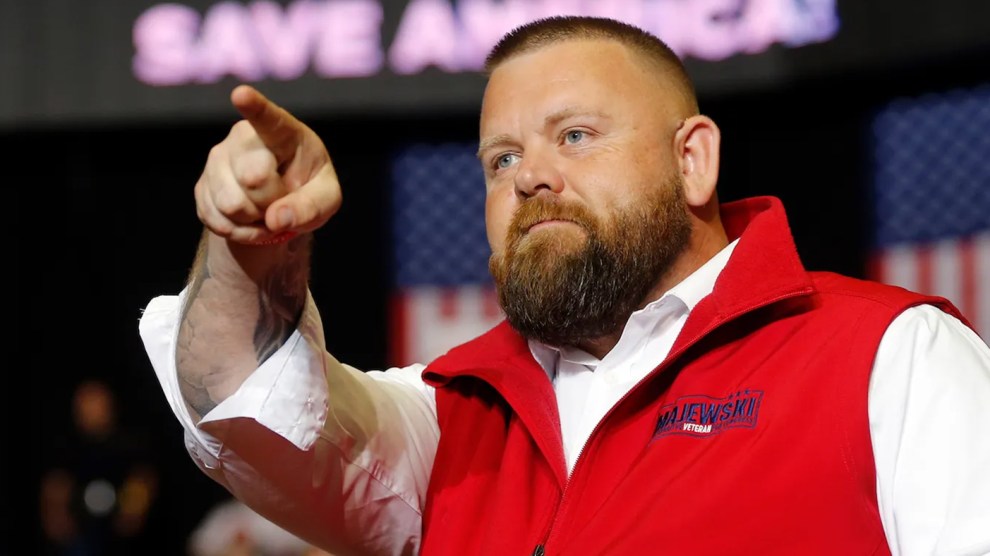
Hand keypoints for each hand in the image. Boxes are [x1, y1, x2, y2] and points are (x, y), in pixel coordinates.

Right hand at [194, 84, 341, 243]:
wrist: (279, 204)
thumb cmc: (309, 189)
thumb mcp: (326, 198)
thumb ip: (311, 207)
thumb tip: (276, 219)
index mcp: (281, 131)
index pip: (267, 117)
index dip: (254, 106)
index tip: (241, 94)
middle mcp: (243, 137)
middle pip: (253, 178)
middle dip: (272, 201)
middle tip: (281, 198)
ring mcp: (217, 159)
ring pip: (231, 203)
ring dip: (255, 220)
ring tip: (266, 210)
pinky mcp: (201, 186)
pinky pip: (217, 219)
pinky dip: (239, 231)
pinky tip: (250, 221)